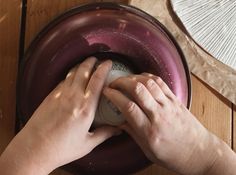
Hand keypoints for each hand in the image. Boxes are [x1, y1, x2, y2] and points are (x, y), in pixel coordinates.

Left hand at [0, 57, 119, 174]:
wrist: (33, 149)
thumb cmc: (61, 149)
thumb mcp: (87, 144)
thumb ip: (104, 134)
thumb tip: (118, 129)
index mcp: (86, 108)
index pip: (97, 81)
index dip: (104, 69)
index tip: (108, 62)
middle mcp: (73, 97)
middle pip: (83, 71)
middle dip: (90, 62)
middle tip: (96, 59)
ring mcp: (60, 95)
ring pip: (72, 73)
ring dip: (80, 66)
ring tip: (85, 64)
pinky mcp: (50, 97)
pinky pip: (62, 81)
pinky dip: (69, 76)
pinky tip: (71, 78)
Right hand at [103, 73, 229, 174]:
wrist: (199, 153)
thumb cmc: (174, 156)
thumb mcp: (148, 151)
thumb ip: (133, 133)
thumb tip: (119, 122)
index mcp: (150, 131)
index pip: (128, 107)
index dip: (114, 96)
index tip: (106, 92)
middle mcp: (159, 115)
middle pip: (138, 90)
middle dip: (121, 82)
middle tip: (113, 83)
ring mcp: (169, 105)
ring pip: (149, 83)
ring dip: (134, 77)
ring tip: (125, 79)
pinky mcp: (176, 100)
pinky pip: (161, 83)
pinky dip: (148, 77)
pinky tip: (141, 77)